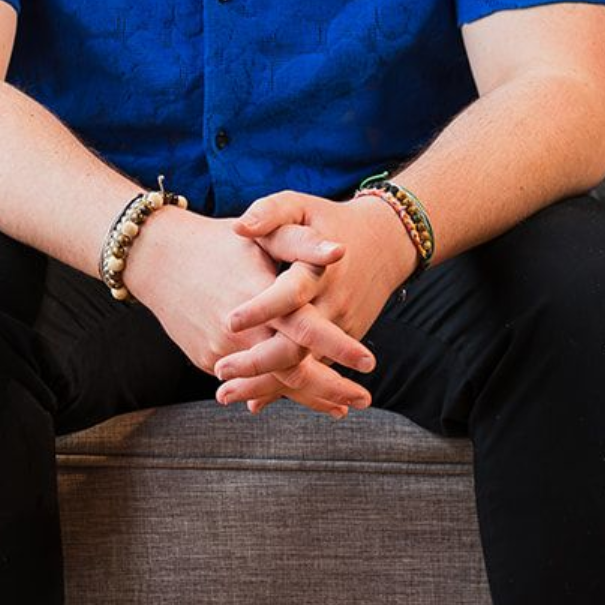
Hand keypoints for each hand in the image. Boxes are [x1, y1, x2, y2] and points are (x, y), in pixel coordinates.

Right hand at [123, 205, 375, 416]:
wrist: (158, 256)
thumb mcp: (263, 234)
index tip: (369, 364)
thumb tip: (341, 251)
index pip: (307, 330)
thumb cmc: (219, 240)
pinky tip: (300, 395)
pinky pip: (247, 380)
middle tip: (364, 399)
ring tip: (340, 406)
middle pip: (292, 371)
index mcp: (261, 295)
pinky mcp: (206, 358)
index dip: (339, 349)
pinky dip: (274, 390)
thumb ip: (303, 243)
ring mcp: (221, 349)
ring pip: (271, 383)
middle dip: (331, 389)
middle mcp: (240, 329)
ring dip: (307, 398)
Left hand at [211, 191, 419, 412]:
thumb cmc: (328, 220)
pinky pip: (314, 371)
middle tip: (220, 370)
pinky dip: (287, 388)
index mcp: (318, 269)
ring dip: (267, 385)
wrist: (384, 242)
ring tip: (224, 394)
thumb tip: (240, 226)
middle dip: (258, 362)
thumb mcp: (300, 205)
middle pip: (297, 344)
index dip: (262, 308)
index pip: (290, 294)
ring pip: (304, 366)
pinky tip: (254, 399)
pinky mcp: (345, 343)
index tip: (230, 321)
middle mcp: (331, 304)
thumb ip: (270, 212)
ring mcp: (341, 328)